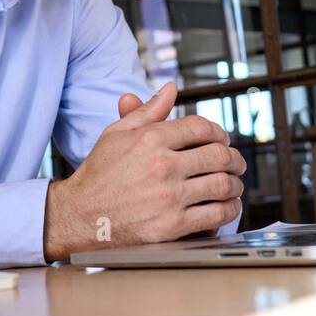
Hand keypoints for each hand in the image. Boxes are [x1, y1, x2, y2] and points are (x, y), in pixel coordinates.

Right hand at [43, 82, 245, 261]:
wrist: (79, 216)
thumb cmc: (98, 175)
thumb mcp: (116, 134)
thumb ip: (148, 111)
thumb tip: (170, 89)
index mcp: (151, 139)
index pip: (201, 128)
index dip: (219, 132)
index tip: (222, 140)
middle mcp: (162, 165)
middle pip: (218, 155)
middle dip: (234, 158)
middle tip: (236, 163)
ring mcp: (169, 197)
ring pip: (222, 184)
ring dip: (235, 184)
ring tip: (234, 185)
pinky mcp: (172, 226)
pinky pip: (216, 214)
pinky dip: (229, 209)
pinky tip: (227, 207)